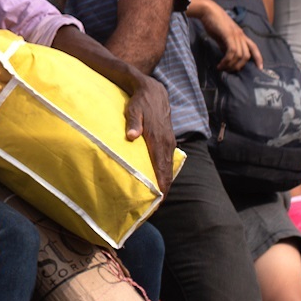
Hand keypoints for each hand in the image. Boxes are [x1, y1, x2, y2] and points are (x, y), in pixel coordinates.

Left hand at [119, 74, 176, 194]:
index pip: (162, 169)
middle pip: (167, 173)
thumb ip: (133, 123)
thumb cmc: (140, 102)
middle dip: (163, 191)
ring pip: (168, 168)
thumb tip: (131, 136)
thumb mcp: (133, 110)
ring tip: (157, 199)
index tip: (158, 202)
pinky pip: (167, 161)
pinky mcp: (168, 141)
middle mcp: (167, 143)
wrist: (154, 91)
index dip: (161, 187)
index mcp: (159, 140)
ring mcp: (169, 142)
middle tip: (155, 208)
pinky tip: (158, 181)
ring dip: (164, 183)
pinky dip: (164, 173)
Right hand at [195, 0, 261, 70]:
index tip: (260, 68)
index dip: (258, 58)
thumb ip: (227, 46)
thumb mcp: (223, 37)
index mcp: (241, 35)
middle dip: (239, 66)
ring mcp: (236, 35)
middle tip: (229, 70)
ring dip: (231, 65)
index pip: (254, 47)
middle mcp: (241, 35)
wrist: (209, 11)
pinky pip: (232, 51)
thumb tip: (228, 57)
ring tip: (223, 68)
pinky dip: (227, 60)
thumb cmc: (215, 23)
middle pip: (247, 55)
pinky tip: (220, 64)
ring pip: (240, 55)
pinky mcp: (229, 35)